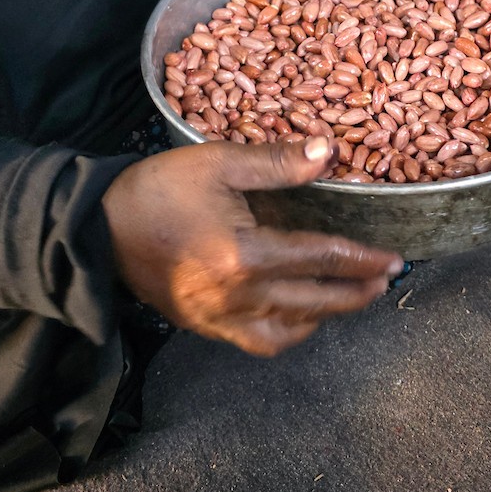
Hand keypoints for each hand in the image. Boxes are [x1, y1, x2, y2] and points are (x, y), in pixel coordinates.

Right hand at [102, 137, 403, 356]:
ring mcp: (220, 318)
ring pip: (291, 328)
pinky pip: (258, 341)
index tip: (393, 258)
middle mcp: (238, 295)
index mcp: (245, 255)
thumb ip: (276, 162)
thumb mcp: (217, 162)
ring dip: (327, 314)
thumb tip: (329, 150)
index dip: (362, 258)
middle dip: (357, 291)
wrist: (97, 229)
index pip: (322, 257)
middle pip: (315, 300)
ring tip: (353, 296)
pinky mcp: (204, 326)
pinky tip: (301, 316)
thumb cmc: (156, 190)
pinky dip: (289, 331)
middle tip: (386, 279)